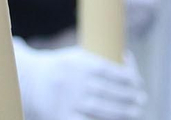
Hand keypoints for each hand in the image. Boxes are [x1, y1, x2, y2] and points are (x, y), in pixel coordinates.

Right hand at [14, 42, 146, 119]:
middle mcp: (72, 81)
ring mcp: (67, 100)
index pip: (107, 70)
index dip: (126, 77)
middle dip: (128, 96)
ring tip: (136, 111)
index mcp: (76, 63)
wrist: (29, 81)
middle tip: (141, 99)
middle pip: (106, 91)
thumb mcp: (75, 57)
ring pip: (100, 108)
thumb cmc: (62, 69)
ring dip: (122, 111)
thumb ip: (98, 61)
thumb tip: (129, 65)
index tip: (138, 82)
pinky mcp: (62, 116)